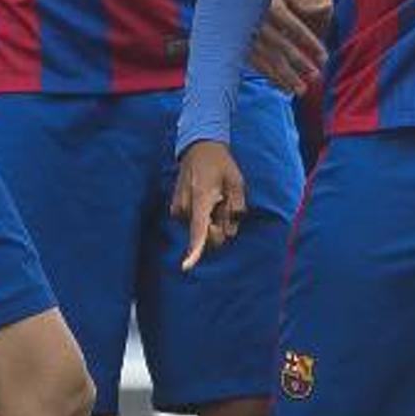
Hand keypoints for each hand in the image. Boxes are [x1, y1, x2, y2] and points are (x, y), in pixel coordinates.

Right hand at [172, 141, 246, 270]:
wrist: (199, 148)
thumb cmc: (221, 165)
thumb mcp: (237, 182)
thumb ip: (237, 207)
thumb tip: (230, 228)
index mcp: (201, 198)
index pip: (198, 230)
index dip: (194, 250)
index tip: (186, 267)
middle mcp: (185, 207)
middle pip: (206, 236)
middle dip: (220, 228)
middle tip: (226, 205)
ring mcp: (179, 209)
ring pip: (200, 230)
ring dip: (212, 221)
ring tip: (216, 199)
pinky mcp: (176, 211)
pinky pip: (195, 224)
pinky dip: (204, 217)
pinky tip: (208, 200)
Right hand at [251, 0, 326, 95]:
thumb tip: (326, 7)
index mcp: (270, 5)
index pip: (294, 28)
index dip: (310, 44)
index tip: (324, 57)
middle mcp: (257, 22)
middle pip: (282, 47)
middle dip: (300, 63)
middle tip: (317, 77)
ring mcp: (245, 36)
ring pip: (268, 60)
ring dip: (286, 77)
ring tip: (302, 90)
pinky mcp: (237, 46)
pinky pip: (256, 65)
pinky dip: (270, 77)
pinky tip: (283, 87)